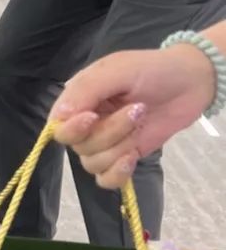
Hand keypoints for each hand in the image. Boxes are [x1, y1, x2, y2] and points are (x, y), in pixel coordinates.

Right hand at [49, 45, 216, 189]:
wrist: (191, 82)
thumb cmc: (153, 69)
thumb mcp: (117, 70)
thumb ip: (86, 90)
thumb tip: (58, 118)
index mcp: (79, 99)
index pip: (58, 126)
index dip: (72, 128)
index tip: (93, 117)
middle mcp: (87, 124)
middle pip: (79, 146)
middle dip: (108, 133)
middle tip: (137, 110)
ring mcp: (105, 143)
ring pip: (93, 163)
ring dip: (119, 147)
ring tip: (141, 124)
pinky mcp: (123, 157)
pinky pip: (105, 179)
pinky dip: (117, 173)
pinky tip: (132, 157)